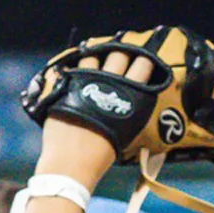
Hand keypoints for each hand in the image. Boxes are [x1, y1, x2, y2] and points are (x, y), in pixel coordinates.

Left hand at [36, 48, 155, 186]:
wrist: (72, 161)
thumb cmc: (101, 154)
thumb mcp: (126, 132)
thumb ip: (129, 112)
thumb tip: (129, 101)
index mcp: (131, 96)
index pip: (144, 65)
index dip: (144, 60)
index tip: (142, 58)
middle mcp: (112, 83)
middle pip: (120, 55)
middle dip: (122, 52)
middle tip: (121, 51)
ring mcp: (89, 81)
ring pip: (96, 55)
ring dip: (98, 54)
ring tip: (97, 55)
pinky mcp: (69, 84)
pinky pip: (76, 65)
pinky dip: (79, 64)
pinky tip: (79, 64)